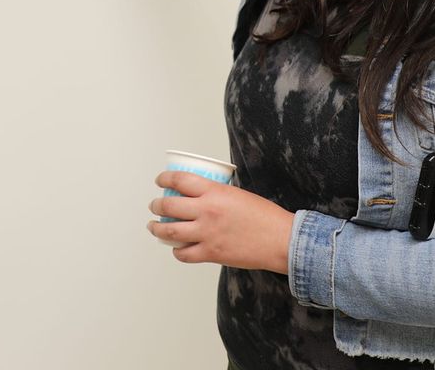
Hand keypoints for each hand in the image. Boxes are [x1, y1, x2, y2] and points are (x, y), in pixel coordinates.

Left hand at [147, 171, 293, 273]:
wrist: (280, 240)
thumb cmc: (265, 216)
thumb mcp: (238, 194)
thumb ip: (218, 195)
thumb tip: (203, 195)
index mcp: (215, 192)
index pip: (180, 180)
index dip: (165, 179)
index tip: (160, 181)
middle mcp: (206, 211)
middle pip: (168, 206)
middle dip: (156, 205)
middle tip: (154, 205)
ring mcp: (207, 234)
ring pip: (169, 231)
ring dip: (157, 228)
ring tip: (154, 226)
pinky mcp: (211, 253)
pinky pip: (184, 254)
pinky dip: (177, 251)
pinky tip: (176, 248)